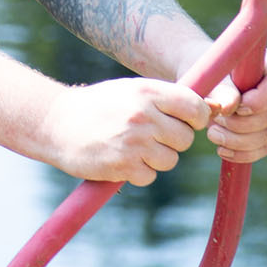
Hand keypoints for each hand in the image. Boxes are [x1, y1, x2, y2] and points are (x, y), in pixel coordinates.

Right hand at [36, 78, 214, 186]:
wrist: (55, 124)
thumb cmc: (98, 106)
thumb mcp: (131, 91)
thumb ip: (166, 98)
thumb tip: (211, 107)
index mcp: (148, 92)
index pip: (195, 108)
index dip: (196, 118)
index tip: (186, 121)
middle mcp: (143, 116)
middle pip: (185, 138)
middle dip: (173, 140)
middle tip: (151, 136)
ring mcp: (133, 142)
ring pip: (170, 160)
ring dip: (156, 158)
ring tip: (132, 147)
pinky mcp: (122, 166)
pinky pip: (149, 176)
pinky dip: (138, 172)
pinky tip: (121, 160)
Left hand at [194, 47, 266, 164]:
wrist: (201, 81)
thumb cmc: (205, 70)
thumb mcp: (208, 73)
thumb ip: (220, 88)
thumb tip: (230, 107)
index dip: (261, 100)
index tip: (236, 108)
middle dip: (242, 125)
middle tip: (216, 121)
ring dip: (239, 141)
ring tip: (212, 134)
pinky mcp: (265, 132)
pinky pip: (262, 149)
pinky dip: (242, 154)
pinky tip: (221, 150)